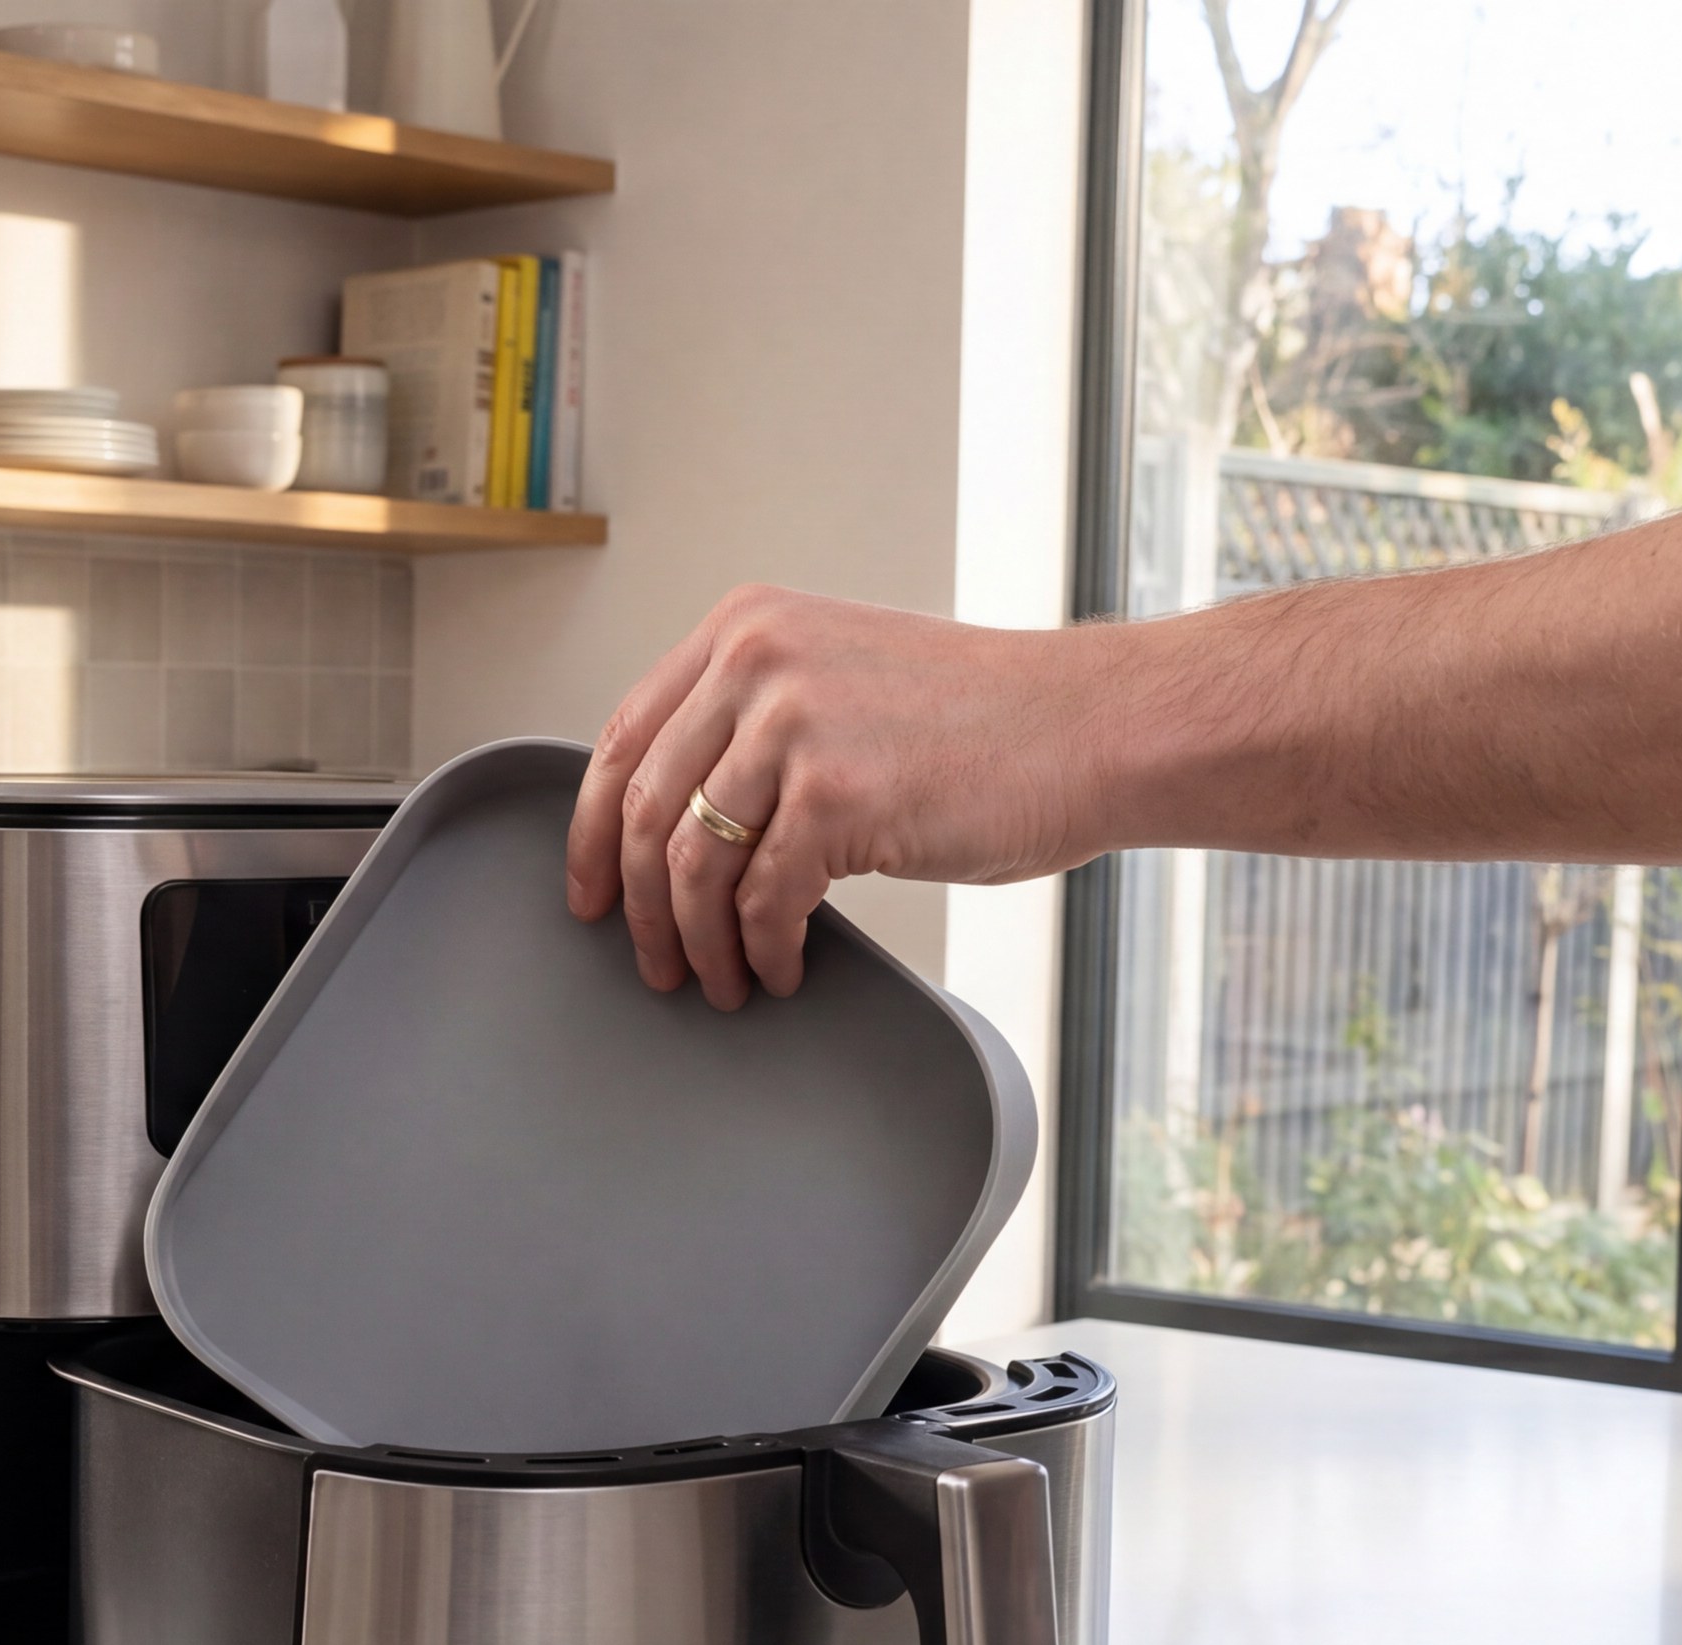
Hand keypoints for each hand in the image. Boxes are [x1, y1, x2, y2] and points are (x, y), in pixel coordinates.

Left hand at [565, 586, 1098, 1007]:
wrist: (1093, 727)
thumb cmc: (986, 718)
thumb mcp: (841, 677)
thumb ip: (755, 720)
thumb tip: (680, 816)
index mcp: (746, 626)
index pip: (624, 738)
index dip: (588, 831)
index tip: (589, 892)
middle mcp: (756, 661)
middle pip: (643, 812)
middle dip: (639, 908)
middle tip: (654, 963)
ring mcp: (792, 726)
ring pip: (692, 866)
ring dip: (699, 944)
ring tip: (722, 981)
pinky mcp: (835, 797)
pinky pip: (761, 903)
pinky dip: (762, 951)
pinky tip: (782, 968)